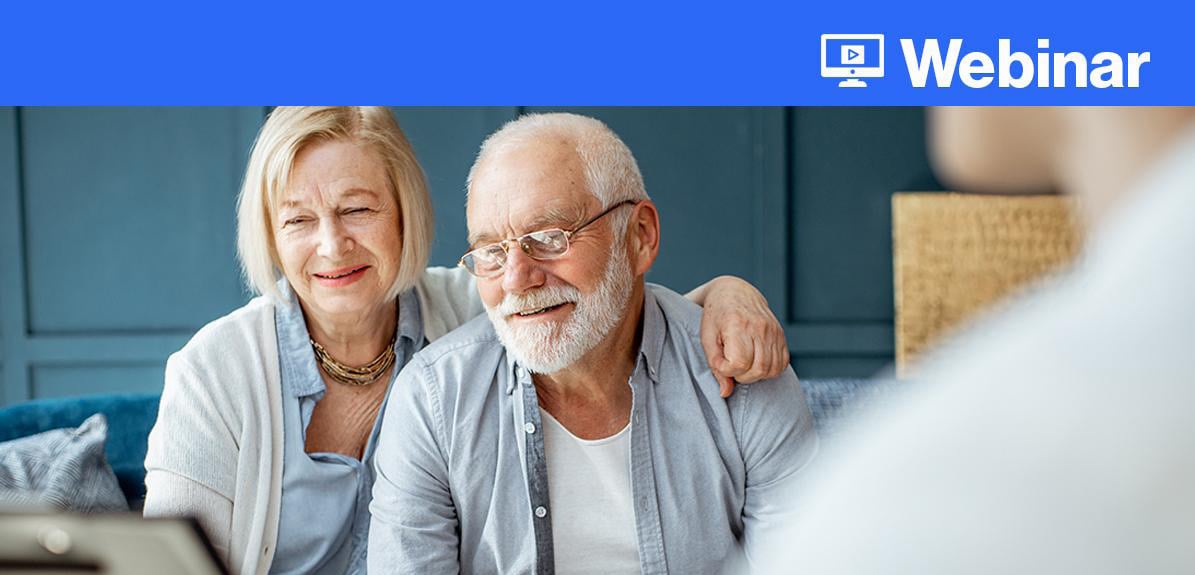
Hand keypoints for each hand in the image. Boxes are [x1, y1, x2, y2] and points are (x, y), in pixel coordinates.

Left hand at [689, 276, 789, 397]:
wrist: (734, 292)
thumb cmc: (716, 317)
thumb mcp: (707, 338)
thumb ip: (715, 366)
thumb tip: (725, 393)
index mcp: (737, 324)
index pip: (739, 363)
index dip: (727, 370)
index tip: (721, 362)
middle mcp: (759, 327)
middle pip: (757, 369)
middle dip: (742, 376)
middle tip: (732, 366)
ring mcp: (773, 330)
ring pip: (771, 369)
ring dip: (756, 375)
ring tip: (743, 365)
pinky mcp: (781, 335)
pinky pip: (782, 363)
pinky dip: (769, 370)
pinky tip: (756, 362)